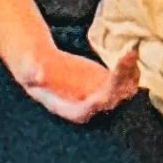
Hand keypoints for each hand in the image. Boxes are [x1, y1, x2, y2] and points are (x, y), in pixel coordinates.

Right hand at [19, 44, 139, 124]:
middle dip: (121, 77)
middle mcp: (92, 107)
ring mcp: (104, 96)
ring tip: (131, 52)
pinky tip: (131, 52)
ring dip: (130, 71)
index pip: (92, 107)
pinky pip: (127, 80)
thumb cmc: (34, 73)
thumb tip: (37, 74)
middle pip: (113, 96)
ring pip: (125, 88)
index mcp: (74, 110)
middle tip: (126, 56)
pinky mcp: (110, 84)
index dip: (103, 96)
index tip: (110, 81)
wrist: (44, 70)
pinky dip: (132, 68)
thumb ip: (33, 73)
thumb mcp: (30, 71)